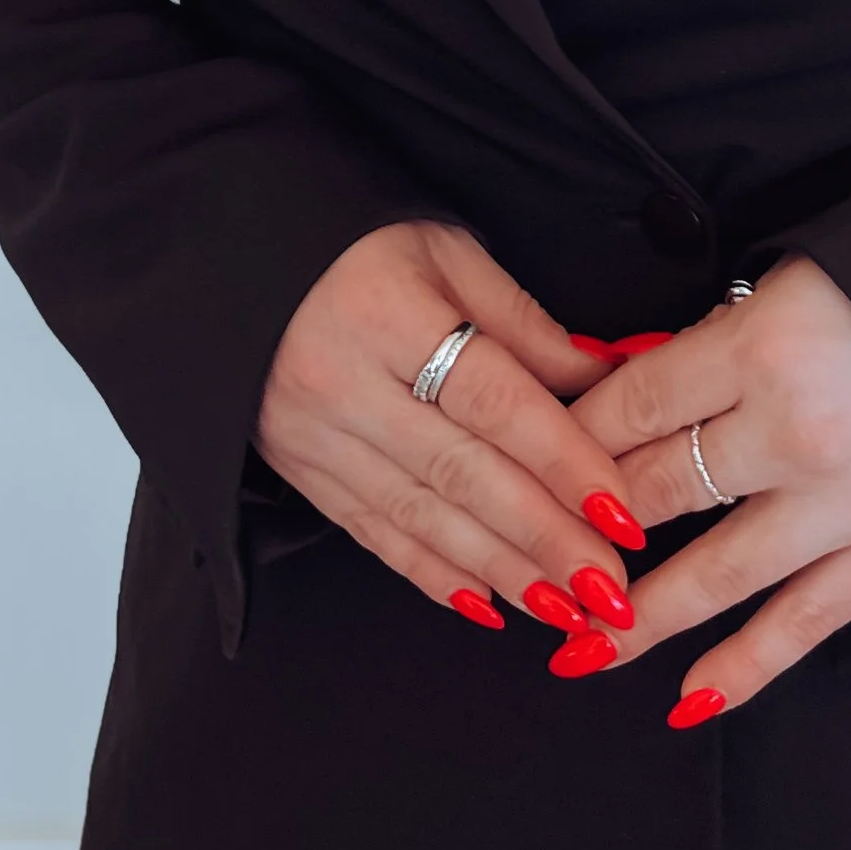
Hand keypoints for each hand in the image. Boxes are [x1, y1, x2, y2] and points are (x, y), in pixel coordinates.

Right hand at [255, 221, 647, 646]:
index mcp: (386, 313)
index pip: (491, 400)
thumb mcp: (444, 253)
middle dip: (543, 538)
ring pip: (420, 517)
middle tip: (609, 587)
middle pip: (461, 471)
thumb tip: (604, 382)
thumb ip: (523, 326)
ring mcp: (313, 436)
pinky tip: (487, 603)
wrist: (230, 255)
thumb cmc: (355, 242)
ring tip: (567, 607)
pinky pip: (373, 533)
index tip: (620, 511)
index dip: (560, 459)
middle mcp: (343, 384)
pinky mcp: (299, 471)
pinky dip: (433, 573)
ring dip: (500, 569)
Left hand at [571, 256, 850, 718]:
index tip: (526, 466)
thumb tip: (601, 377)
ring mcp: (844, 502)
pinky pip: (802, 626)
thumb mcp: (784, 285)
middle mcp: (796, 430)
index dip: (570, 438)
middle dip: (586, 527)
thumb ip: (699, 343)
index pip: (634, 404)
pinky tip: (685, 698)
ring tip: (576, 646)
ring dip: (638, 616)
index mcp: (764, 344)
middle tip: (529, 562)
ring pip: (715, 573)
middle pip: (659, 488)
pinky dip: (743, 669)